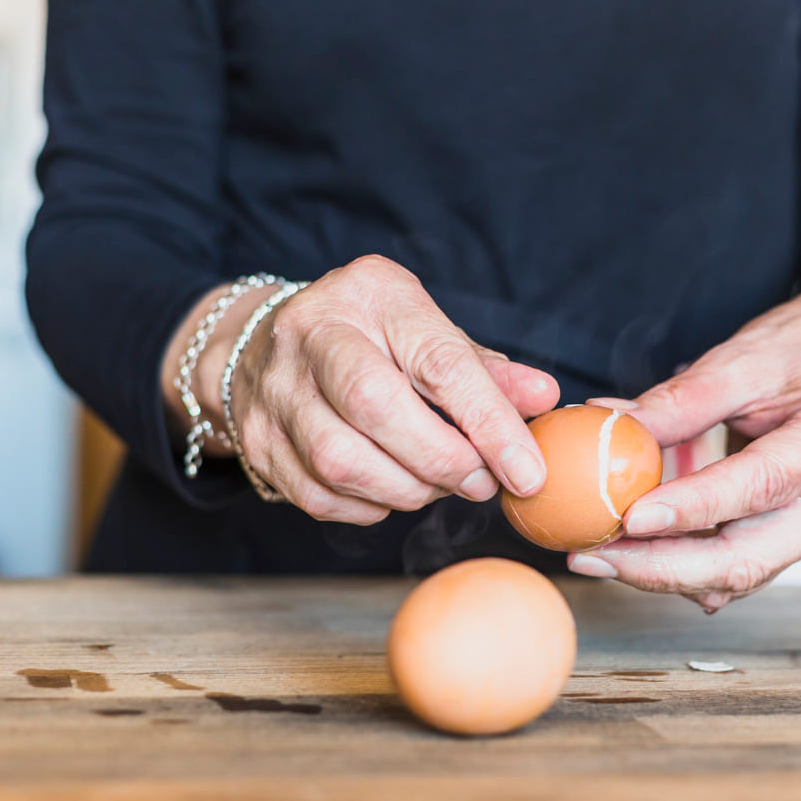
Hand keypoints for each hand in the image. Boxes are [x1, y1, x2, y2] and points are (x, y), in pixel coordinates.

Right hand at [167, 256, 558, 522]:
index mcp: (370, 293)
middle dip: (442, 460)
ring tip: (439, 485)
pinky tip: (393, 491)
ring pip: (341, 460)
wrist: (266, 345)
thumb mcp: (430, 333)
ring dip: (407, 489)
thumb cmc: (371, 339)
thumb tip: (544, 398)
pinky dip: (369, 507)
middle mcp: (311, 333)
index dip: (489, 423)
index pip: (438, 362)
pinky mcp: (257, 441)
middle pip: (376, 406)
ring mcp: (275, 389)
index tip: (527, 472)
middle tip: (481, 483)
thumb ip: (486, 371)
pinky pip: (319, 496)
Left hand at [568, 283, 800, 611]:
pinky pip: (738, 573)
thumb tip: (611, 426)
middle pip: (750, 558)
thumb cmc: (795, 356)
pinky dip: (683, 570)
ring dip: (663, 575)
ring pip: (740, 577)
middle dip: (664, 568)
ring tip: (597, 556)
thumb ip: (682, 399)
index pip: (760, 485)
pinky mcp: (798, 546)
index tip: (630, 518)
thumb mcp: (742, 358)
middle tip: (593, 556)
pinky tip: (632, 557)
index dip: (693, 509)